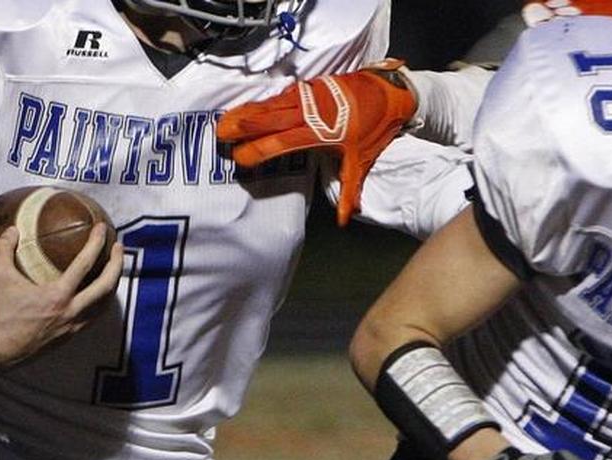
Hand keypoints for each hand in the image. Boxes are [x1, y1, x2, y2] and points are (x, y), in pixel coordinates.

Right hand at [0, 223, 122, 370]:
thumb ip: (4, 250)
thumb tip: (10, 230)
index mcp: (57, 296)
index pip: (84, 264)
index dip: (96, 243)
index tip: (102, 228)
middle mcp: (71, 312)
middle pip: (106, 286)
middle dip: (117, 264)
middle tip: (119, 246)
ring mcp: (73, 326)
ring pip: (105, 304)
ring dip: (113, 284)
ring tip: (114, 269)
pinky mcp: (70, 336)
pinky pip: (94, 316)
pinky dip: (102, 302)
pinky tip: (98, 295)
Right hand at [216, 59, 416, 225]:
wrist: (391, 90)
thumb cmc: (377, 127)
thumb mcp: (362, 160)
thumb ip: (350, 190)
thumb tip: (346, 220)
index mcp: (321, 132)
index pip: (282, 143)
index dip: (259, 150)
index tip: (239, 158)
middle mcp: (310, 112)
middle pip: (270, 119)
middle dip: (243, 127)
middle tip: (220, 134)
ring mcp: (308, 97)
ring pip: (270, 105)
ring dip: (246, 113)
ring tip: (224, 120)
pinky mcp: (309, 86)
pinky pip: (279, 96)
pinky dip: (261, 103)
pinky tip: (246, 108)